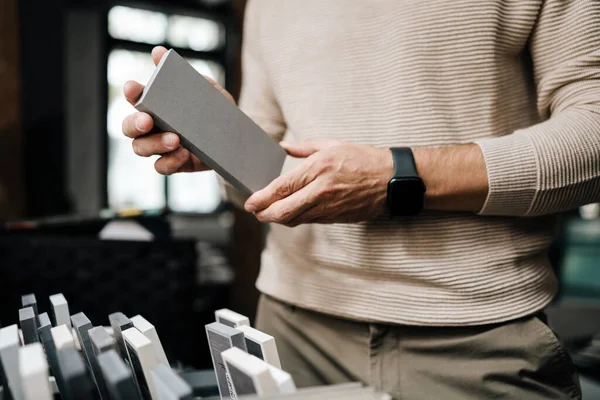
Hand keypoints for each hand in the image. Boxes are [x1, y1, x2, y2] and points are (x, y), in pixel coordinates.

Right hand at [122, 46, 235, 174]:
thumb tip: (158, 52)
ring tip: (176, 139)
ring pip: (141, 148)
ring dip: (155, 144)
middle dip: (135, 123)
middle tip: (148, 120)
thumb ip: (185, 73)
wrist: (238, 139)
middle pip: (129, 127)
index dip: (131, 93)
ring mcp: (161, 147)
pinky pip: (161, 167)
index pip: (135, 98)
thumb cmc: (216, 110)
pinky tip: (184, 154)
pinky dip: (169, 162)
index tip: (133, 88)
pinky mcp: (174, 163)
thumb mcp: (207, 90)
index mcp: (157, 105)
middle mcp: (152, 126)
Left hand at [245, 140, 393, 225]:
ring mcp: (329, 207)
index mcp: (318, 169)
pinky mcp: (336, 218)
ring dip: (278, 219)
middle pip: (284, 211)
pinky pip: (309, 221)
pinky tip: (290, 214)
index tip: (250, 201)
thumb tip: (284, 147)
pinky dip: (296, 219)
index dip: (262, 198)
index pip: (282, 188)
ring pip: (295, 220)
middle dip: (265, 214)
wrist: (392, 180)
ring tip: (268, 213)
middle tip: (255, 212)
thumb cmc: (364, 159)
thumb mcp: (333, 145)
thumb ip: (305, 147)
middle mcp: (321, 191)